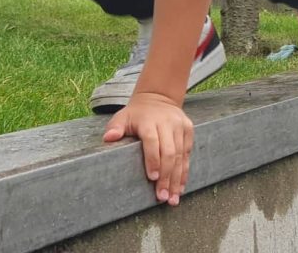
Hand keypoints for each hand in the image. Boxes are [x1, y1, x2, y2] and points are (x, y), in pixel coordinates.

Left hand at [103, 92, 193, 206]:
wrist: (158, 98)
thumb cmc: (136, 114)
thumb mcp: (122, 117)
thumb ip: (115, 127)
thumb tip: (108, 138)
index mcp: (149, 121)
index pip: (152, 141)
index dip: (153, 160)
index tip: (152, 178)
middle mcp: (167, 122)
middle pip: (169, 152)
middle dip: (166, 176)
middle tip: (162, 197)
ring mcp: (180, 126)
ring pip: (180, 155)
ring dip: (177, 179)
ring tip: (173, 198)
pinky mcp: (188, 129)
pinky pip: (187, 153)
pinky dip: (184, 171)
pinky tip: (180, 187)